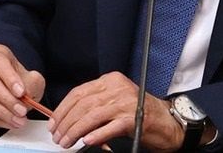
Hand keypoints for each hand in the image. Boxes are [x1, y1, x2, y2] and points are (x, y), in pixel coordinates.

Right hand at [0, 44, 45, 128]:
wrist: (9, 88)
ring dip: (2, 112)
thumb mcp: (32, 77)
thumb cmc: (19, 79)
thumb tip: (28, 93)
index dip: (10, 78)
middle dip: (7, 100)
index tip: (21, 92)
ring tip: (17, 120)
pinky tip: (7, 122)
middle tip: (21, 110)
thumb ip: (33, 83)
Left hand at [48, 72, 183, 150]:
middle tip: (58, 137)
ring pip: (91, 117)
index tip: (54, 122)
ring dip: (75, 132)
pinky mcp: (133, 119)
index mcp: (111, 80)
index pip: (79, 92)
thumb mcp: (116, 101)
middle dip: (66, 123)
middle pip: (83, 105)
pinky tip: (86, 141)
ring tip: (67, 142)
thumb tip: (68, 119)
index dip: (63, 109)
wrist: (168, 122)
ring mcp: (126, 103)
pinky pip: (108, 128)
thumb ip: (95, 105)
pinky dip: (95, 135)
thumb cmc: (140, 112)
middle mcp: (118, 88)